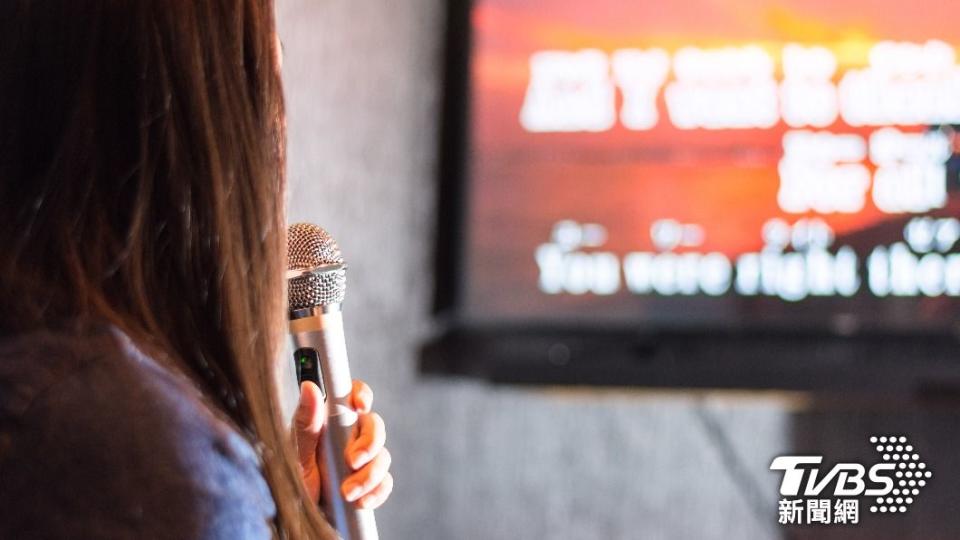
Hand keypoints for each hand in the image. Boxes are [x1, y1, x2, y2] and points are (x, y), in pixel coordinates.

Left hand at [293, 379, 392, 509]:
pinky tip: (360, 501)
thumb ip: (305, 424)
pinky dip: (376, 492)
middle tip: (352, 461)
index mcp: (329, 422)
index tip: (360, 405)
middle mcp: (349, 436)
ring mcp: (362, 460)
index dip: (361, 394)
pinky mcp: (371, 483)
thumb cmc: (293, 483)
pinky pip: (385, 482)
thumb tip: (310, 387)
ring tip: (347, 493)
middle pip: (374, 425)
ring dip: (369, 475)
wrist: (300, 519)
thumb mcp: (295, 454)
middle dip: (369, 444)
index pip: (351, 396)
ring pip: (383, 455)